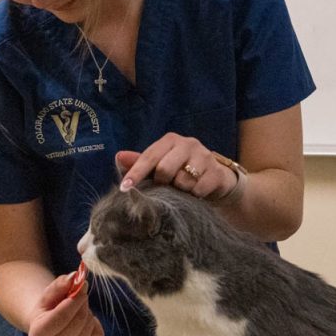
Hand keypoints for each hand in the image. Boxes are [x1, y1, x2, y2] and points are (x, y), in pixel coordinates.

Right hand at [25, 270, 103, 335]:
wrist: (50, 326)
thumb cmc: (49, 307)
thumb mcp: (49, 294)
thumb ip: (60, 284)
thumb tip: (75, 277)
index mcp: (38, 335)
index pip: (61, 318)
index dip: (75, 300)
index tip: (81, 287)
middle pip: (78, 322)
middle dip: (82, 303)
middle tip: (80, 296)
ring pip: (88, 327)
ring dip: (87, 312)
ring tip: (78, 311)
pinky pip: (98, 335)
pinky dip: (95, 324)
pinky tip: (84, 323)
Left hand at [115, 133, 236, 199]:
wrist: (214, 179)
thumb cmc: (180, 170)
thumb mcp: (159, 165)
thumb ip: (139, 162)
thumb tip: (119, 156)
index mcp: (171, 140)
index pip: (149, 156)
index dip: (135, 173)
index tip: (124, 188)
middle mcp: (189, 144)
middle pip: (165, 169)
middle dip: (161, 183)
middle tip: (165, 187)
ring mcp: (205, 156)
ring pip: (183, 181)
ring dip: (179, 191)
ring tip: (182, 190)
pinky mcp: (217, 172)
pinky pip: (199, 189)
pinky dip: (194, 195)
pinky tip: (195, 194)